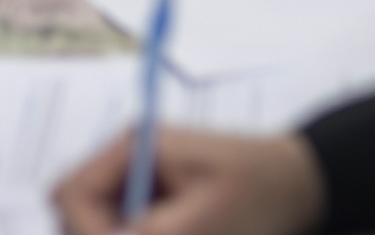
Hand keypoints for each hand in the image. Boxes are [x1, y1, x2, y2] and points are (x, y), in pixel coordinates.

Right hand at [54, 127, 323, 234]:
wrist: (303, 184)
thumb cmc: (261, 191)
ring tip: (188, 234)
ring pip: (105, 227)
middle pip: (80, 216)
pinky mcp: (154, 209)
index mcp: (134, 148)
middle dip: (106, 234)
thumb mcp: (205, 220)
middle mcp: (128, 163)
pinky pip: (129, 231)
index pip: (71, 194)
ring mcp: (139, 187)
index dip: (86, 232)